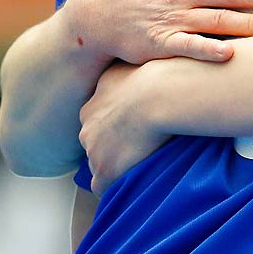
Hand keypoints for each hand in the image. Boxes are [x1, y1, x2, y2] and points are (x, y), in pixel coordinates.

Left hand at [79, 62, 171, 191]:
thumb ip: (129, 75)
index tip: (132, 130)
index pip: (97, 120)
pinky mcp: (106, 169)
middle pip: (94, 142)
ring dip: (115, 167)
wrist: (165, 94)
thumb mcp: (138, 67)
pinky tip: (133, 185)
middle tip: (138, 149)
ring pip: (99, 164)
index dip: (115, 127)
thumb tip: (141, 75)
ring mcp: (94, 149)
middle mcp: (88, 125)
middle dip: (111, 147)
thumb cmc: (161, 76)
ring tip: (140, 168)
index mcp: (95, 102)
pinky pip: (103, 186)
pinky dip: (115, 187)